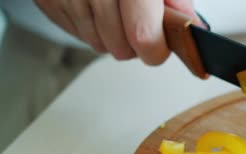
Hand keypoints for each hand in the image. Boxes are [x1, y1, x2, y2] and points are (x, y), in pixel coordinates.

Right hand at [34, 0, 201, 64]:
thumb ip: (177, 0)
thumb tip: (191, 28)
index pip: (143, 35)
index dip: (155, 50)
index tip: (159, 48)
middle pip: (120, 48)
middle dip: (134, 45)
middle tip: (137, 23)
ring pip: (97, 44)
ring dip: (110, 37)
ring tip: (115, 11)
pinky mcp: (48, 0)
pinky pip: (75, 34)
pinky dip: (89, 27)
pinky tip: (94, 6)